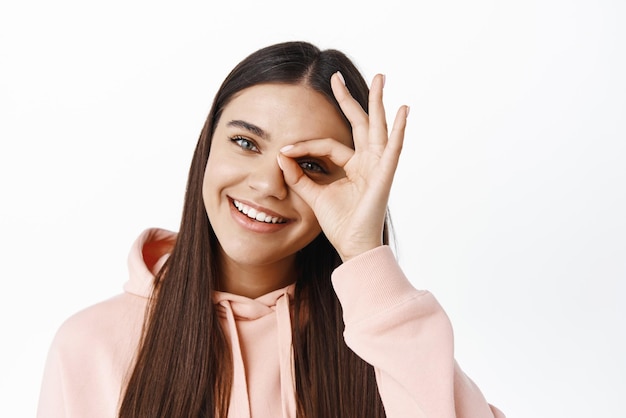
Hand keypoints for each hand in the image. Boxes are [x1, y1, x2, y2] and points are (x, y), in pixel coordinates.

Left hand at [277, 72, 408, 260]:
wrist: (352, 246)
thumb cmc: (339, 224)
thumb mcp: (313, 195)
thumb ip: (299, 176)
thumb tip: (280, 156)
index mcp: (353, 166)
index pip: (327, 144)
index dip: (305, 145)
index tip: (284, 149)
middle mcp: (367, 162)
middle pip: (359, 123)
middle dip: (350, 99)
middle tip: (337, 77)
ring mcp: (378, 166)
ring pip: (378, 128)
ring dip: (378, 103)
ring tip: (381, 78)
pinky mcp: (385, 176)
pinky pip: (393, 150)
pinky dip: (399, 131)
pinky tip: (403, 111)